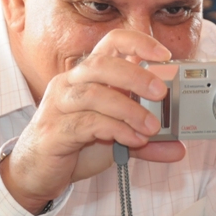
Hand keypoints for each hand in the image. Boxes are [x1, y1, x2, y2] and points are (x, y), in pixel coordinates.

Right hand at [1, 30, 186, 213]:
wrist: (36, 172)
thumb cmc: (74, 145)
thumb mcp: (116, 138)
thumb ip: (145, 139)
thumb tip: (178, 147)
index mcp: (87, 75)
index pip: (111, 42)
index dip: (138, 42)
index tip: (164, 55)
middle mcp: (70, 83)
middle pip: (102, 65)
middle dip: (136, 76)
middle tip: (162, 93)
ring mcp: (58, 105)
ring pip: (94, 94)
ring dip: (129, 109)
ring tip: (151, 128)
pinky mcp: (54, 130)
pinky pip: (86, 123)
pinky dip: (115, 130)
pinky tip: (132, 141)